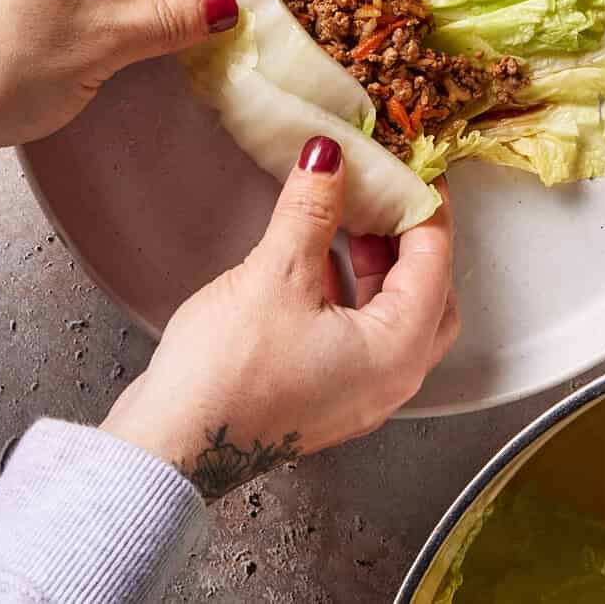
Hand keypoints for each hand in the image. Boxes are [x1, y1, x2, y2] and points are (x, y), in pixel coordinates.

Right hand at [102, 137, 458, 496]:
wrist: (170, 446)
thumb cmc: (227, 376)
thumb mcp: (276, 275)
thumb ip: (312, 210)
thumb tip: (330, 158)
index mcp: (398, 351)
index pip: (434, 259)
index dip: (422, 203)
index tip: (410, 164)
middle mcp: (391, 379)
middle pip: (428, 291)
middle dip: (409, 237)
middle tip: (387, 192)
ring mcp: (357, 391)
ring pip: (392, 310)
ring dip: (377, 261)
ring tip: (349, 214)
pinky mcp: (325, 392)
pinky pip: (359, 329)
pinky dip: (350, 286)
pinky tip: (315, 257)